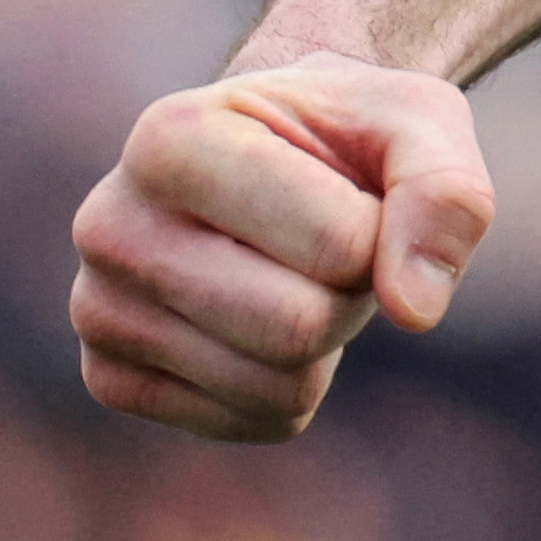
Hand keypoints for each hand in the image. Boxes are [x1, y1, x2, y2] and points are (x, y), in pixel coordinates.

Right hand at [67, 55, 491, 440]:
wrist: (282, 148)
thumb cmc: (351, 132)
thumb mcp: (422, 120)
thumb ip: (444, 191)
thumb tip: (416, 310)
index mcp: (171, 138)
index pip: (337, 245)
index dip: (387, 230)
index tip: (357, 190)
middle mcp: (109, 224)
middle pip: (296, 328)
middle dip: (355, 293)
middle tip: (336, 244)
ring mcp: (96, 307)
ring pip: (277, 384)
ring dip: (330, 338)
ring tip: (298, 272)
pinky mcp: (110, 377)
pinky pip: (254, 420)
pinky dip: (298, 381)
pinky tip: (265, 316)